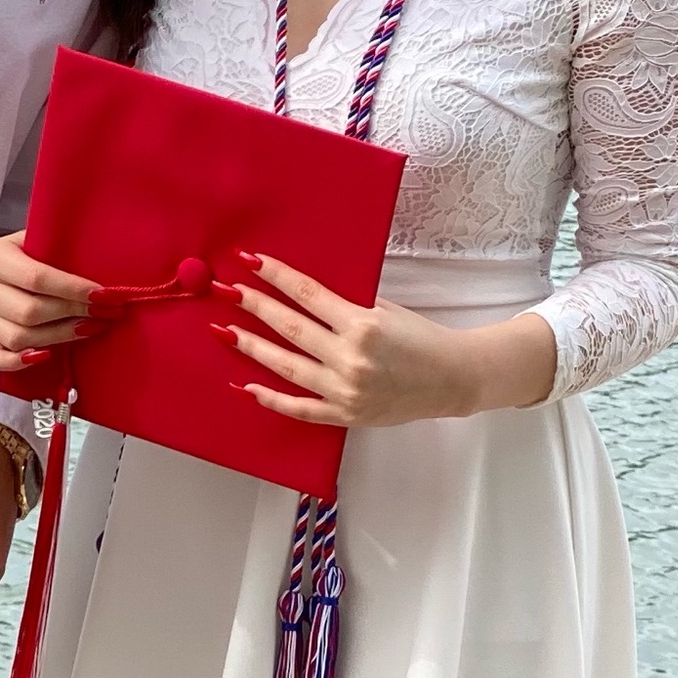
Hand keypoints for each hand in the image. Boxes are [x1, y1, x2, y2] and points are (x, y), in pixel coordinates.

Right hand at [0, 231, 111, 370]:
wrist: (15, 266)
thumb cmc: (37, 254)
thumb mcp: (43, 241)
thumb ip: (62, 250)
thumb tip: (102, 267)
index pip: (36, 277)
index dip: (73, 289)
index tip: (104, 296)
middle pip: (29, 311)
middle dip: (73, 313)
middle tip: (105, 312)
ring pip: (19, 337)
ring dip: (60, 336)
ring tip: (90, 328)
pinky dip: (18, 362)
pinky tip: (46, 356)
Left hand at [220, 251, 556, 426]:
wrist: (452, 379)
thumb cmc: (420, 338)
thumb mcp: (385, 310)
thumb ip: (345, 307)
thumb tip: (298, 296)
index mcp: (362, 324)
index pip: (308, 295)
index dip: (276, 276)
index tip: (248, 261)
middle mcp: (350, 358)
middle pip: (291, 328)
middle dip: (254, 307)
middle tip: (225, 291)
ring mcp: (346, 391)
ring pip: (287, 367)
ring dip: (253, 348)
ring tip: (226, 332)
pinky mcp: (346, 415)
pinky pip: (301, 409)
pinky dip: (272, 399)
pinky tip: (247, 386)